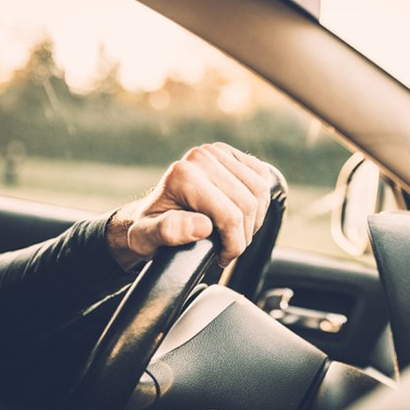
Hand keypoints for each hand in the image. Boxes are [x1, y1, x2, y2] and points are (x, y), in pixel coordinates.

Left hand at [106, 143, 273, 269]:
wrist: (151, 212)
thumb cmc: (149, 228)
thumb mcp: (147, 237)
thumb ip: (169, 231)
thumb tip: (202, 226)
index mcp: (183, 175)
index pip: (230, 216)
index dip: (234, 244)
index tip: (222, 257)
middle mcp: (201, 157)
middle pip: (249, 204)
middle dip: (244, 235)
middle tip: (230, 249)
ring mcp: (216, 151)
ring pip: (260, 192)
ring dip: (255, 220)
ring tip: (236, 234)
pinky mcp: (230, 153)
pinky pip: (263, 177)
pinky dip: (260, 201)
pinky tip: (242, 215)